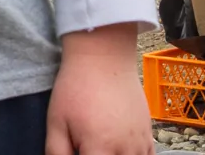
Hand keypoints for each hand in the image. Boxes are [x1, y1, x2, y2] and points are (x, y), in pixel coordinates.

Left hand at [47, 25, 153, 154]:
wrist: (103, 58)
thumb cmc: (76, 87)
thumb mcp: (56, 121)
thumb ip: (57, 152)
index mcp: (100, 148)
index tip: (78, 152)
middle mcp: (125, 149)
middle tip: (86, 147)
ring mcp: (140, 143)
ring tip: (102, 146)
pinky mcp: (148, 134)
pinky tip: (120, 150)